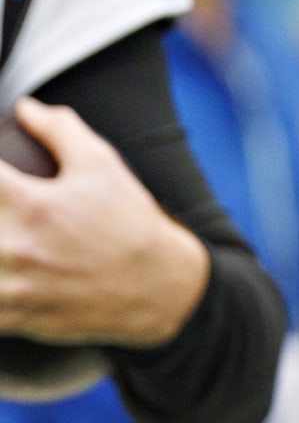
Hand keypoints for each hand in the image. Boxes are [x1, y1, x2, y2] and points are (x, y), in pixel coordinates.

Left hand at [0, 98, 208, 347]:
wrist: (156, 286)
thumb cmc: (128, 222)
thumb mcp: (102, 165)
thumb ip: (59, 129)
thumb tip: (26, 108)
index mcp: (31, 204)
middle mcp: (12, 247)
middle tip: (5, 208)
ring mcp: (9, 288)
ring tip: (3, 236)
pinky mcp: (11, 318)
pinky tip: (4, 269)